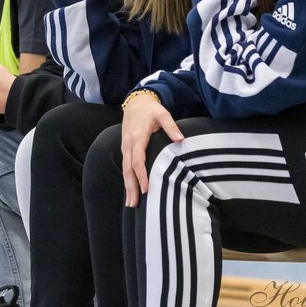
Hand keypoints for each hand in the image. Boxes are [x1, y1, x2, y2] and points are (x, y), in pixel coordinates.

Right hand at [120, 93, 183, 207]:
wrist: (135, 102)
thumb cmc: (150, 109)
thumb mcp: (162, 114)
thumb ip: (171, 127)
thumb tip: (180, 139)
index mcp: (138, 138)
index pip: (138, 160)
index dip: (142, 175)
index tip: (147, 189)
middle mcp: (128, 145)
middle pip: (128, 170)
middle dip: (131, 187)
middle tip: (134, 204)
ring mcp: (125, 147)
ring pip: (125, 170)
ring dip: (127, 187)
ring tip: (131, 203)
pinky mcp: (125, 149)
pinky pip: (125, 167)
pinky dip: (127, 180)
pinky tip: (130, 191)